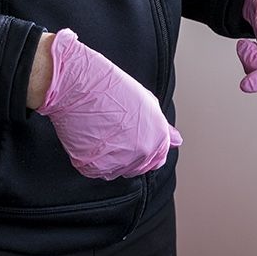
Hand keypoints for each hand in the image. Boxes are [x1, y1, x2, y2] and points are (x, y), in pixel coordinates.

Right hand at [36, 28, 180, 179]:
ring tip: (102, 131)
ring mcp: (118, 161)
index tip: (133, 140)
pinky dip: (92, 158)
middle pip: (138, 168)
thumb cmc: (111, 88)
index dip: (147, 150)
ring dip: (111, 158)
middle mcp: (141, 152)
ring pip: (117, 171)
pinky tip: (90, 137)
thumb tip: (177, 141)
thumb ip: (162, 127)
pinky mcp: (93, 166)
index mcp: (157, 137)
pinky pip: (96, 170)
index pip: (158, 159)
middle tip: (114, 134)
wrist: (78, 85)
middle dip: (129, 155)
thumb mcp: (146, 102)